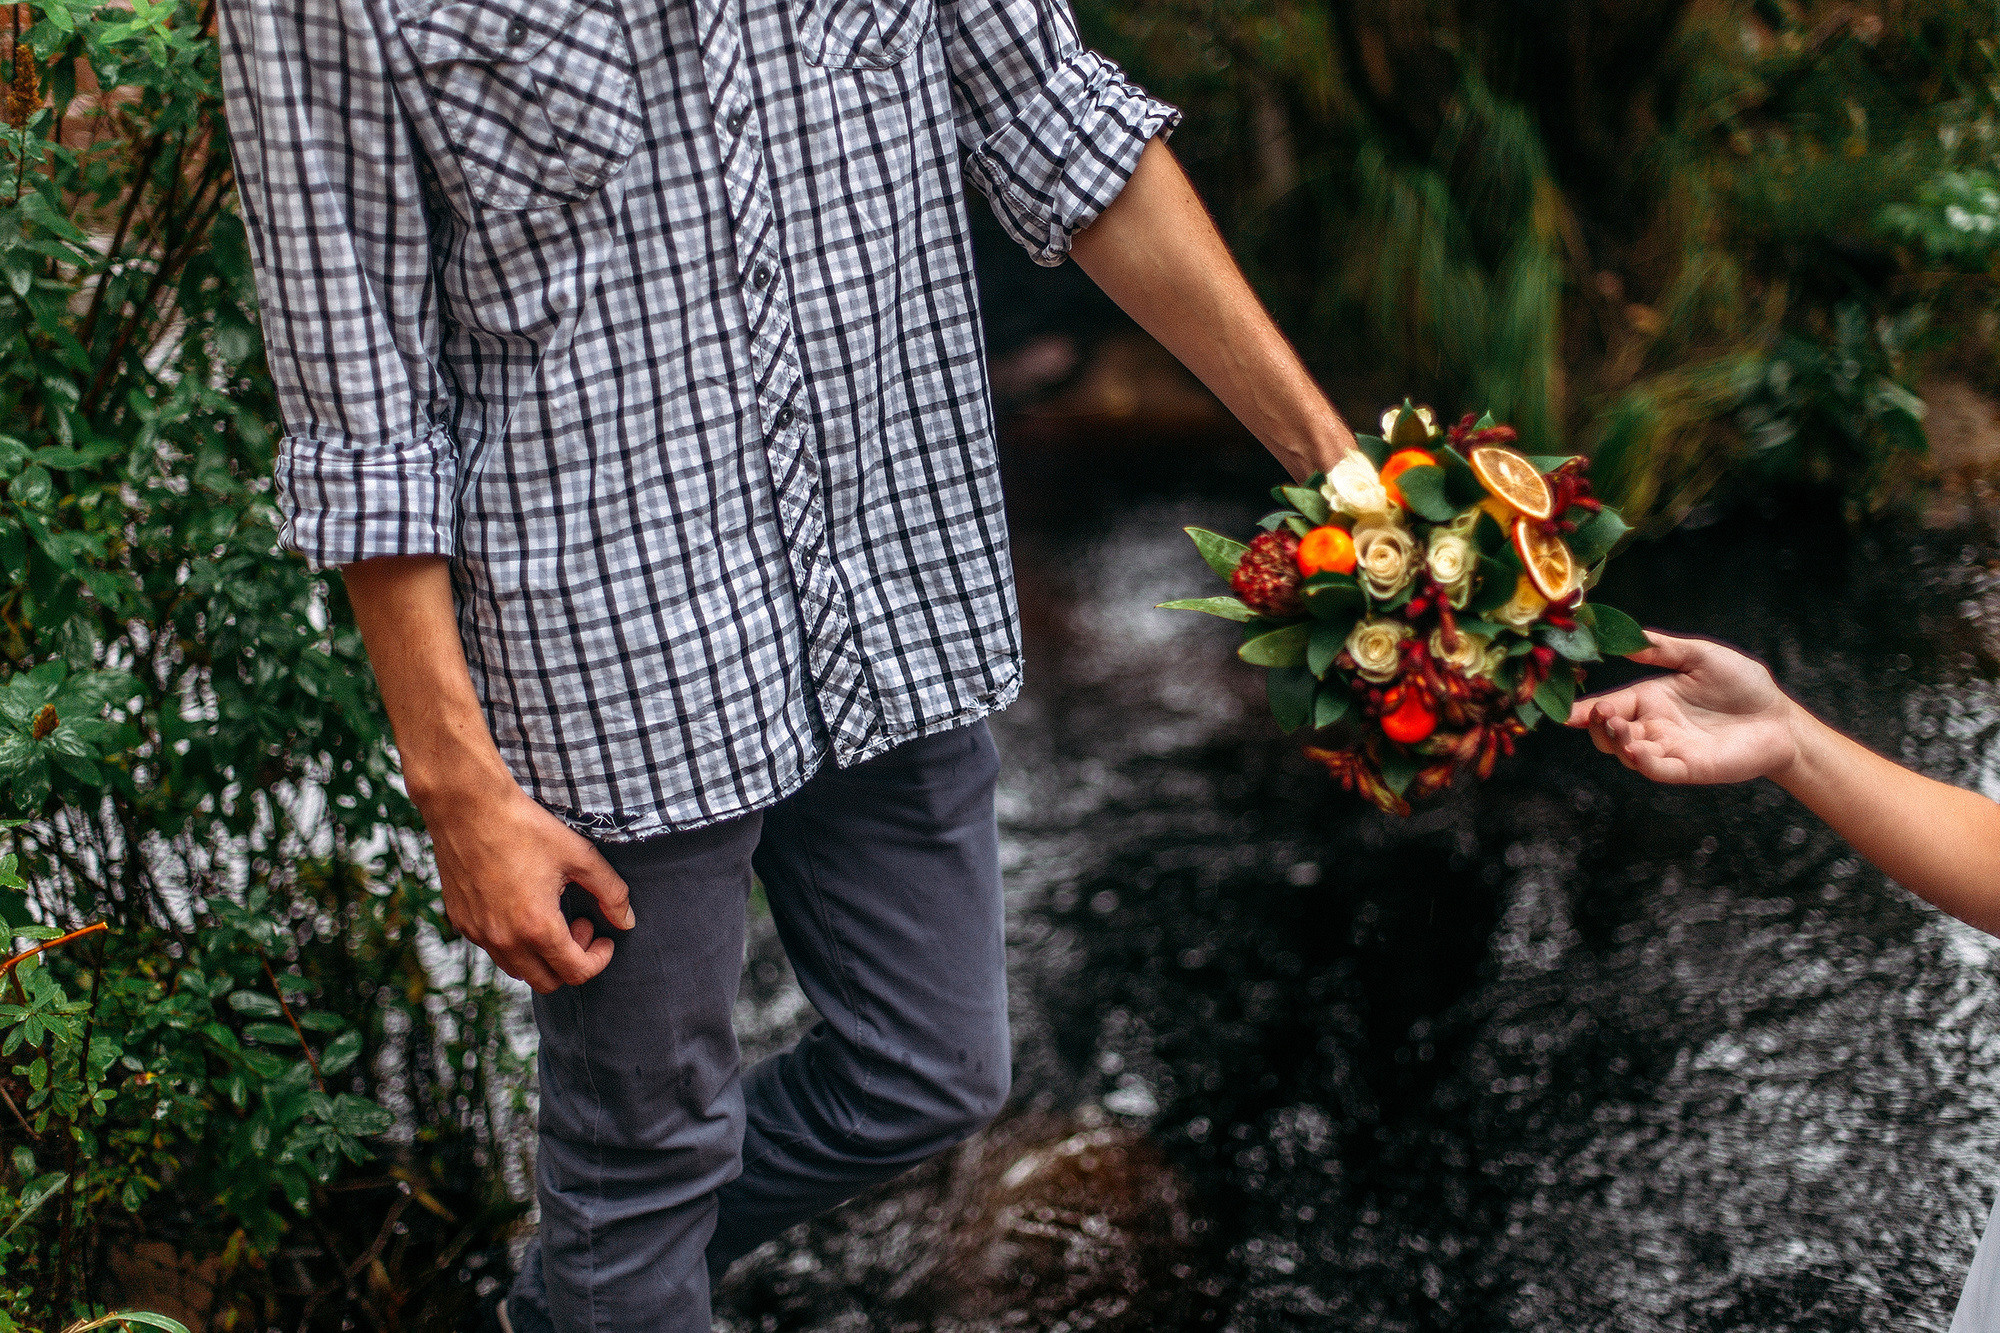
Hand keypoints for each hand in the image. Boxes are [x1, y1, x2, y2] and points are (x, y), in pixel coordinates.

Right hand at [418, 776, 634, 993]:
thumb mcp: (580, 856)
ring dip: (542, 955)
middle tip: (580, 923)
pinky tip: (523, 906)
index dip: (598, 960)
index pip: (576, 973)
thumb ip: (611, 892)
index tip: (604, 938)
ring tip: (552, 914)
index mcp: (537, 927)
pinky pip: (494, 950)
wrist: (467, 807)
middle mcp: (504, 940)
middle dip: (571, 960)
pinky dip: (515, 942)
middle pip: (547, 982)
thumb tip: (627, 922)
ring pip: (518, 970)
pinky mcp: (461, 923)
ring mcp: (478, 934)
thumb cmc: (525, 827)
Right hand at [1566, 631, 1803, 784]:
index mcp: (1651, 698)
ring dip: (1615, 742)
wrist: (1780, 717)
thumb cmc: (1744, 684)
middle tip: (1602, 715)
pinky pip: (1657, 770)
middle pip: (1609, 733)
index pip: (1609, 706)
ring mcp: (1669, 749)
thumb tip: (1628, 639)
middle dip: (1598, 726)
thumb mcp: (1701, 655)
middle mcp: (1654, 726)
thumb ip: (1663, 649)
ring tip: (1617, 726)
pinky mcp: (1688, 769)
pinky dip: (1641, 762)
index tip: (1565, 713)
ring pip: (1627, 753)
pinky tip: (1635, 749)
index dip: (1584, 711)